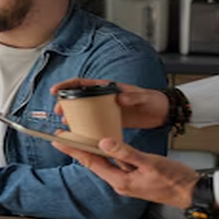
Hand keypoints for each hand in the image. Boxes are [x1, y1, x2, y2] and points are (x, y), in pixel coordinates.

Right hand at [49, 78, 168, 128]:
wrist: (162, 112)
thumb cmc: (153, 100)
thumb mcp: (143, 97)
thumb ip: (132, 97)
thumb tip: (118, 97)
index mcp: (108, 87)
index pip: (83, 83)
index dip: (68, 85)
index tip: (56, 91)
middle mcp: (104, 97)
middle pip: (78, 98)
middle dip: (65, 103)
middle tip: (59, 112)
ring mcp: (106, 109)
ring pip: (84, 111)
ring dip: (73, 116)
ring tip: (66, 123)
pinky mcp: (111, 120)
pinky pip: (94, 123)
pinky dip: (86, 127)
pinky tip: (81, 134)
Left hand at [53, 138, 198, 208]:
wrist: (192, 192)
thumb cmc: (174, 179)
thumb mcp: (149, 163)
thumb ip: (126, 152)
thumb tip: (104, 142)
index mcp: (120, 180)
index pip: (91, 162)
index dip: (74, 150)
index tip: (58, 141)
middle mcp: (120, 182)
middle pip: (94, 163)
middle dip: (78, 149)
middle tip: (63, 137)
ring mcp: (127, 181)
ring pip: (105, 163)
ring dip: (92, 151)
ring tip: (79, 139)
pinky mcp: (135, 178)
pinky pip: (116, 164)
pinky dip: (108, 154)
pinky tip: (105, 146)